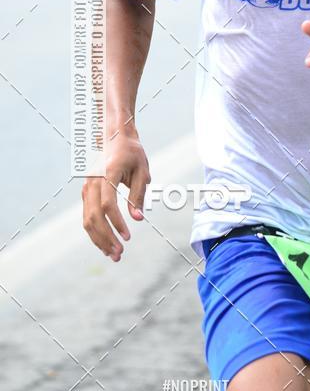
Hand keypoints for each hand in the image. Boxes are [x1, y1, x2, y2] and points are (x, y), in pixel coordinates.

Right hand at [81, 131, 149, 261]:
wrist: (113, 135)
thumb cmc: (131, 152)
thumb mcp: (142, 170)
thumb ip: (139, 194)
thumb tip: (138, 218)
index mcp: (107, 174)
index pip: (108, 204)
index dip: (117, 223)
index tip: (128, 236)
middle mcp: (92, 182)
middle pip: (94, 216)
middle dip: (107, 237)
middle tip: (120, 254)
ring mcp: (87, 188)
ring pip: (87, 219)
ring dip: (99, 239)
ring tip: (114, 254)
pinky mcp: (87, 192)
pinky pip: (87, 215)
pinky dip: (95, 231)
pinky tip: (106, 243)